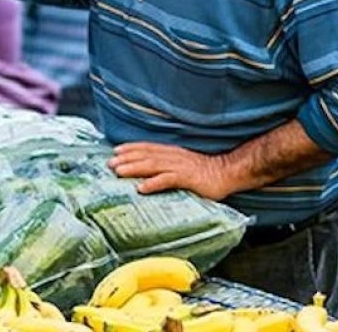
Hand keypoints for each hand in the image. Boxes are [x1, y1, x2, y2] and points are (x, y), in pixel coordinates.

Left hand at [109, 142, 235, 200]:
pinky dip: (153, 183)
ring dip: (134, 168)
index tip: (115, 151)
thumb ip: (169, 166)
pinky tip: (141, 188)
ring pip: (152, 165)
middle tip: (109, 163)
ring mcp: (180, 166)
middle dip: (126, 158)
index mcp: (172, 152)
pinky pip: (167, 180)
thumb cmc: (206, 173)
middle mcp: (173, 156)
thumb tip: (151, 172)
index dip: (131, 148)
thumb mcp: (184, 165)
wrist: (228, 173)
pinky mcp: (187, 178)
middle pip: (145, 156)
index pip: (147, 148)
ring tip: (118, 172)